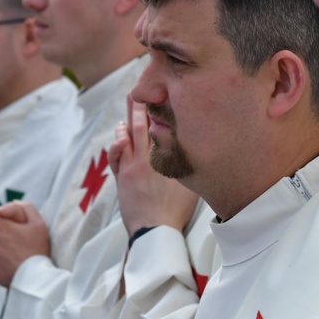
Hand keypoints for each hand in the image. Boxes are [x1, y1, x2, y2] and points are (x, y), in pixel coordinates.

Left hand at [109, 95, 198, 236]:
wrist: (155, 230)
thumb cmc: (175, 212)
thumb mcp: (191, 186)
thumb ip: (192, 167)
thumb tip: (202, 153)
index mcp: (169, 159)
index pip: (164, 127)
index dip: (162, 111)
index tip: (163, 95)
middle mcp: (150, 158)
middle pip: (145, 125)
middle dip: (142, 105)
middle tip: (140, 89)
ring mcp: (134, 166)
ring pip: (130, 135)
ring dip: (129, 119)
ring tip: (130, 103)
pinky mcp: (122, 176)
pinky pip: (116, 154)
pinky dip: (117, 141)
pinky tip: (120, 133)